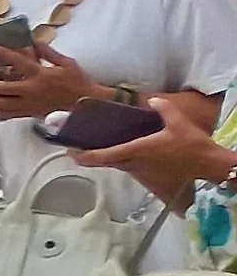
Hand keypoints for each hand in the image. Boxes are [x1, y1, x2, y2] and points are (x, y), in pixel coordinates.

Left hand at [0, 44, 100, 120]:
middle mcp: (31, 90)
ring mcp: (29, 103)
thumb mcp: (66, 63)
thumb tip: (35, 42)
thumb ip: (49, 53)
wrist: (86, 103)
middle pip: (2, 88)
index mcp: (40, 74)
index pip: (18, 62)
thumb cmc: (78, 82)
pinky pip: (9, 114)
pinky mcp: (30, 113)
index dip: (3, 54)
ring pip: (2, 104)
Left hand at [74, 95, 236, 191]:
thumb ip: (163, 109)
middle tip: (75, 148)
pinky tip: (117, 152)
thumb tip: (152, 100)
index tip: (70, 151)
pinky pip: (126, 167)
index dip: (82, 155)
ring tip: (91, 148)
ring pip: (114, 166)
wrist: (207, 166)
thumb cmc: (191, 146)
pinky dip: (117, 160)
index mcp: (136, 151)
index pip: (101, 156)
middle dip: (86, 157)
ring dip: (102, 159)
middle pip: (103, 163)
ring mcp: (140, 171)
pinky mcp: (148, 175)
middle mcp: (133, 163)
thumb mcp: (178, 123)